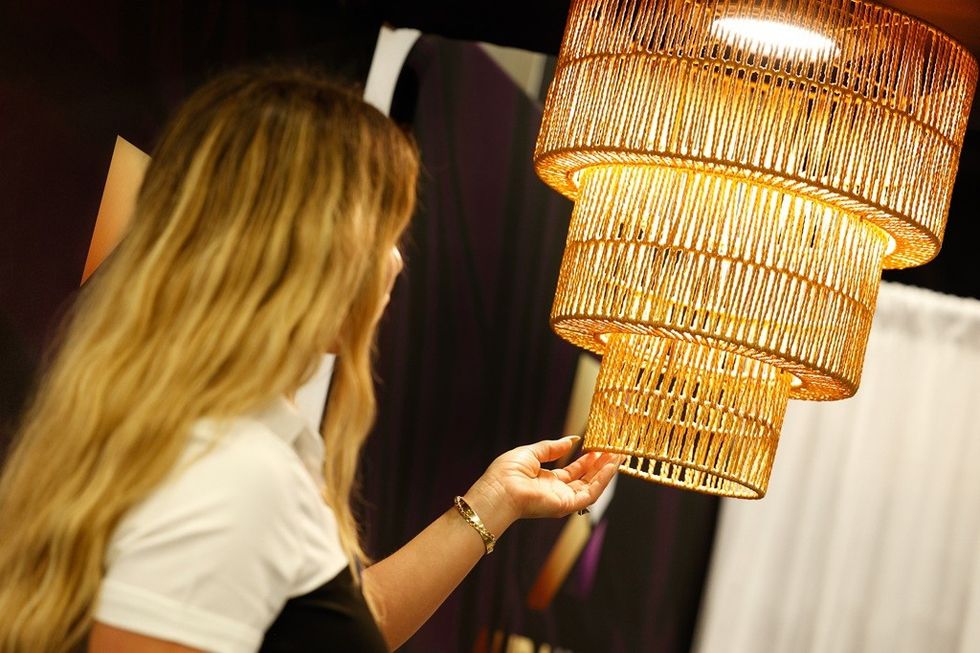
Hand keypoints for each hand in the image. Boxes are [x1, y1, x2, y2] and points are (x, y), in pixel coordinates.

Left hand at [463, 436, 620, 535]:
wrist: (499, 490)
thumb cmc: (507, 473)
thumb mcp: (531, 453)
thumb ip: (552, 448)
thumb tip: (571, 440)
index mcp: (546, 481)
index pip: (572, 471)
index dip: (586, 460)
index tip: (598, 448)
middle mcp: (557, 492)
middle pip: (585, 478)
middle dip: (600, 464)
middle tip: (613, 450)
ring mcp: (563, 500)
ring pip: (592, 486)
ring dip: (606, 471)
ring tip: (618, 455)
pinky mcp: (567, 505)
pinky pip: (591, 492)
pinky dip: (603, 479)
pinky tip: (612, 465)